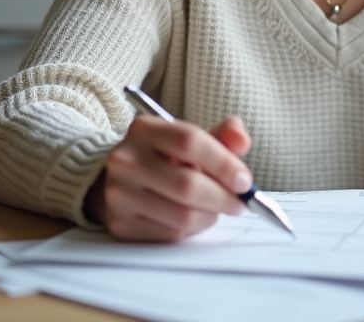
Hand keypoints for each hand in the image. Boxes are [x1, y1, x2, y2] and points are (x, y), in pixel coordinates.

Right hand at [88, 114, 253, 241]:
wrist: (121, 179)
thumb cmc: (164, 158)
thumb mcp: (190, 138)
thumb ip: (222, 136)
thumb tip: (241, 141)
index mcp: (144, 129)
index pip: (190, 142)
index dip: (224, 163)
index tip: (244, 180)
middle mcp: (126, 159)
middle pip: (187, 184)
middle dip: (223, 198)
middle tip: (238, 202)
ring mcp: (119, 194)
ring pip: (182, 216)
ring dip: (210, 217)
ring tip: (214, 210)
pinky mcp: (121, 223)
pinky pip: (170, 235)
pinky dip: (191, 231)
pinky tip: (191, 219)